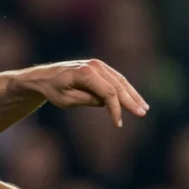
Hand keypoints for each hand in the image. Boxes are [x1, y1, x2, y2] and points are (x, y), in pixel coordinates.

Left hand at [21, 59, 147, 126]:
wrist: (44, 77)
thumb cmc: (53, 90)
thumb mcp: (66, 100)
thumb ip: (87, 100)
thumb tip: (106, 103)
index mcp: (85, 73)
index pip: (107, 92)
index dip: (115, 108)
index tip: (117, 124)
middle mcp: (94, 66)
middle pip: (117, 85)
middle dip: (131, 101)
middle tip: (142, 114)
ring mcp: (98, 65)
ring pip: (120, 81)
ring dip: (133, 95)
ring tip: (143, 108)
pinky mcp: (100, 67)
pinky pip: (116, 79)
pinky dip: (126, 89)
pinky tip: (134, 100)